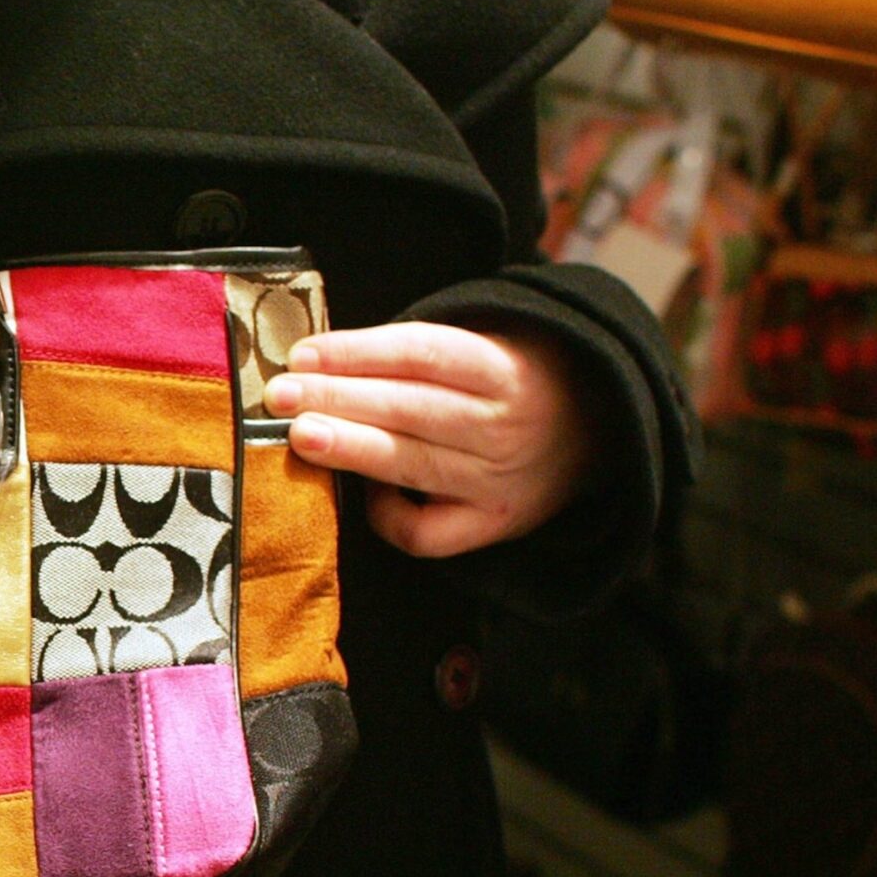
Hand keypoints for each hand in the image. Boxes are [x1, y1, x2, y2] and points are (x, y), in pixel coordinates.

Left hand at [261, 321, 597, 556]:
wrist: (597, 432)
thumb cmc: (514, 379)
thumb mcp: (489, 343)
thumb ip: (417, 352)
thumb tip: (319, 360)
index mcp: (505, 369)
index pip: (422, 354)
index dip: (359, 353)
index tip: (303, 353)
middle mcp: (505, 426)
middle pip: (409, 410)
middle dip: (338, 400)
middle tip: (280, 396)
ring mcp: (498, 482)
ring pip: (413, 466)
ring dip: (352, 449)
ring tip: (301, 436)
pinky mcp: (492, 526)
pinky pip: (427, 533)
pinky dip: (390, 516)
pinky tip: (367, 493)